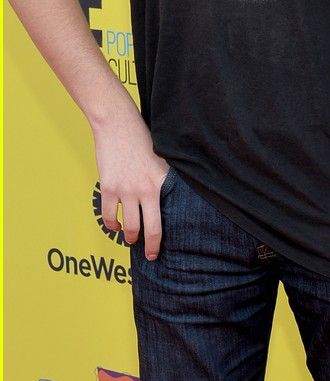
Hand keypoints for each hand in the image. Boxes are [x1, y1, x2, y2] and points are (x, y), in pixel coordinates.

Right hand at [92, 104, 168, 259]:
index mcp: (161, 184)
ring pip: (128, 225)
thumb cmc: (142, 139)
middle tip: (149, 254)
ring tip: (130, 238)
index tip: (159, 250)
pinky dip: (111, 223)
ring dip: (129, 236)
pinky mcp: (108, 188)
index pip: (163, 219)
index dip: (161, 239)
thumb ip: (164, 180)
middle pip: (148, 228)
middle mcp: (144, 190)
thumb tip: (169, 198)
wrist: (118, 125)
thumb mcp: (162, 160)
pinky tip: (115, 224)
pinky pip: (108, 214)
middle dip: (148, 245)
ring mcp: (125, 191)